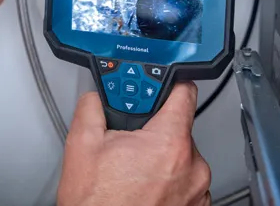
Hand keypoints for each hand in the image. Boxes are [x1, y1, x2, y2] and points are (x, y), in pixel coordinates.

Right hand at [58, 83, 211, 205]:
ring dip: (159, 157)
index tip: (153, 86)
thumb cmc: (97, 204)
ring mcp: (197, 190)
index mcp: (169, 143)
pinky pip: (184, 180)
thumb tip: (97, 95)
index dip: (165, 84)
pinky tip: (142, 186)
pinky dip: (167, 179)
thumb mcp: (82, 144)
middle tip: (127, 141)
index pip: (183, 92)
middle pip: (177, 127)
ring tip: (131, 170)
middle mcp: (192, 166)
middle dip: (152, 129)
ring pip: (180, 155)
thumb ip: (92, 107)